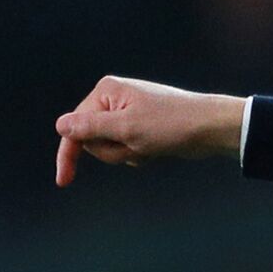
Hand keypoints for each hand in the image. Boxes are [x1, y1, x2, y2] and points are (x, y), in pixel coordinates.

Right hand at [54, 76, 245, 186]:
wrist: (212, 128)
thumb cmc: (172, 124)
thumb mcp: (126, 129)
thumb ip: (90, 128)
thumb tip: (60, 124)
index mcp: (106, 91)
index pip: (74, 126)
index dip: (69, 153)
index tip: (64, 180)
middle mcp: (115, 99)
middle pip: (92, 139)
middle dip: (112, 151)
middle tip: (137, 146)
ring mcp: (129, 113)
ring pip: (111, 147)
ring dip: (128, 154)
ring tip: (150, 145)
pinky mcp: (142, 127)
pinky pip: (128, 149)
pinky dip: (140, 155)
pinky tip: (157, 148)